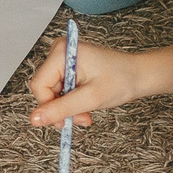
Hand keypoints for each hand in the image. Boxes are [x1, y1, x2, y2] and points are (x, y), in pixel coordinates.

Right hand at [28, 39, 149, 128]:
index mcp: (62, 52)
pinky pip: (60, 90)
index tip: (64, 121)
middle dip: (62, 108)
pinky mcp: (68, 66)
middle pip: (45, 89)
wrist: (139, 75)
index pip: (39, 85)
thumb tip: (34, 119)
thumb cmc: (121, 79)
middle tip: (82, 118)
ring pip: (52, 93)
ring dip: (68, 107)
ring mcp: (63, 58)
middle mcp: (60, 51)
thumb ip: (60, 109)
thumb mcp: (90, 98)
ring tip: (87, 112)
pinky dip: (71, 102)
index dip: (49, 107)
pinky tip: (85, 104)